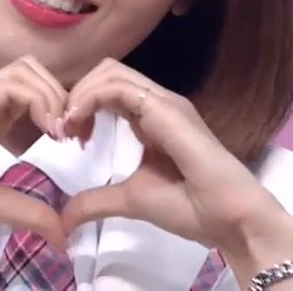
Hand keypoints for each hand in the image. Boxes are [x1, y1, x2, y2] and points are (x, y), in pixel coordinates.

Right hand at [0, 56, 71, 249]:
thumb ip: (31, 212)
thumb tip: (64, 236)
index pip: (32, 87)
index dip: (60, 105)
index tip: (73, 140)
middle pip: (32, 69)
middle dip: (62, 94)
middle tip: (72, 132)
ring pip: (24, 69)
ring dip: (53, 95)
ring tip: (59, 132)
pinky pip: (10, 87)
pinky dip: (39, 102)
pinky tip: (48, 132)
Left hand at [56, 58, 290, 253]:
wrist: (230, 219)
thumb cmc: (191, 208)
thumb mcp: (131, 200)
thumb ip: (97, 201)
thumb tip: (64, 218)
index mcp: (153, 118)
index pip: (110, 89)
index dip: (81, 105)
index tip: (66, 137)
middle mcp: (160, 103)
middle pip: (107, 72)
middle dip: (76, 94)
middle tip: (62, 130)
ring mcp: (166, 103)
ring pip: (111, 72)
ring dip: (80, 94)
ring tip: (68, 127)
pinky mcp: (167, 110)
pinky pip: (119, 88)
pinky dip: (91, 99)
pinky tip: (79, 124)